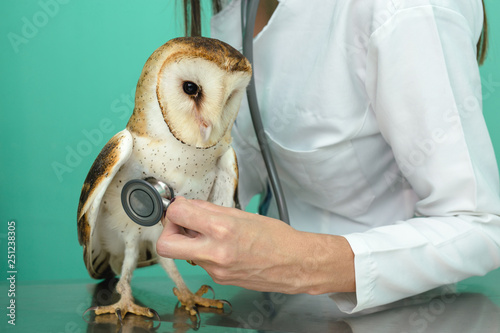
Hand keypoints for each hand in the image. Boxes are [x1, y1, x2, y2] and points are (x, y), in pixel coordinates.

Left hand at [156, 197, 355, 293]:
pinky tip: (222, 246)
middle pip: (165, 245)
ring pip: (183, 254)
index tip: (181, 207)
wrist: (295, 264)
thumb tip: (188, 205)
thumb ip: (211, 210)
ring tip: (210, 232)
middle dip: (169, 230)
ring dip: (189, 240)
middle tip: (182, 223)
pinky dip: (204, 251)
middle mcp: (214, 253)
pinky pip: (201, 262)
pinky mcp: (219, 279)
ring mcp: (215, 270)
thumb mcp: (243, 214)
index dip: (175, 208)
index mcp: (222, 229)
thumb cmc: (276, 237)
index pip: (177, 214)